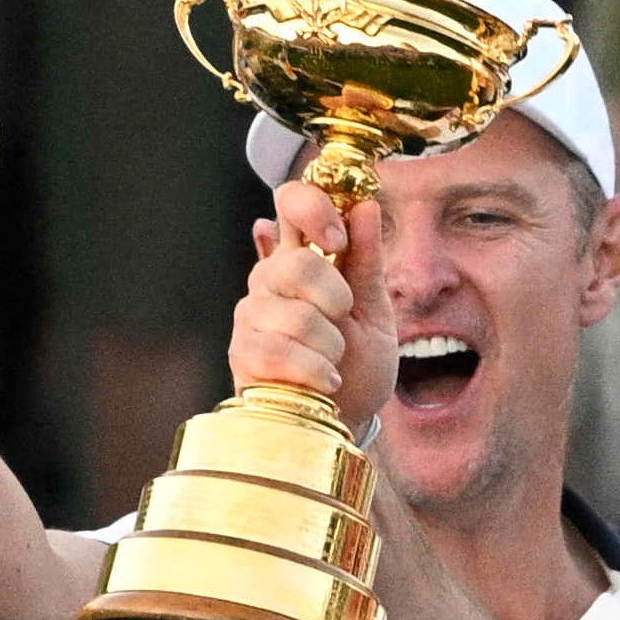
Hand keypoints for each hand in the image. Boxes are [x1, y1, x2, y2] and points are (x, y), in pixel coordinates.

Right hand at [238, 180, 397, 430]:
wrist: (345, 419)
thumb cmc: (357, 362)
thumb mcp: (375, 310)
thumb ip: (367, 261)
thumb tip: (364, 207)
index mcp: (304, 255)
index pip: (290, 200)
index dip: (313, 208)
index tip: (338, 237)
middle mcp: (271, 278)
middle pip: (294, 262)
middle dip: (334, 296)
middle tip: (343, 318)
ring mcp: (252, 315)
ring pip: (294, 315)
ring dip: (330, 344)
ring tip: (333, 360)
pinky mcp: (243, 353)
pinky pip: (280, 352)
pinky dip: (316, 370)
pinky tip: (326, 380)